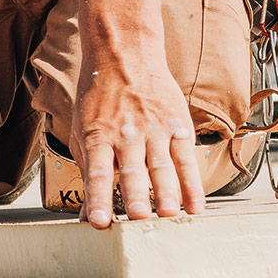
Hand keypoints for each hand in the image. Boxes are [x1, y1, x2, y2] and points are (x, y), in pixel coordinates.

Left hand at [69, 59, 204, 229]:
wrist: (124, 55)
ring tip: (167, 214)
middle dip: (135, 195)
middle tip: (139, 219)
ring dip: (165, 192)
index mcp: (97, 135)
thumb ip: (88, 170)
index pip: (97, 172)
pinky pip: (186, 158)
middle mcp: (125, 134)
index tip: (100, 222)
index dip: (98, 197)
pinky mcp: (176, 125)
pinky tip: (195, 205)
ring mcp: (153, 129)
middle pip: (131, 169)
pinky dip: (192, 184)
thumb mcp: (83, 129)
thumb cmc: (100, 98)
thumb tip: (87, 214)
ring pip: (161, 166)